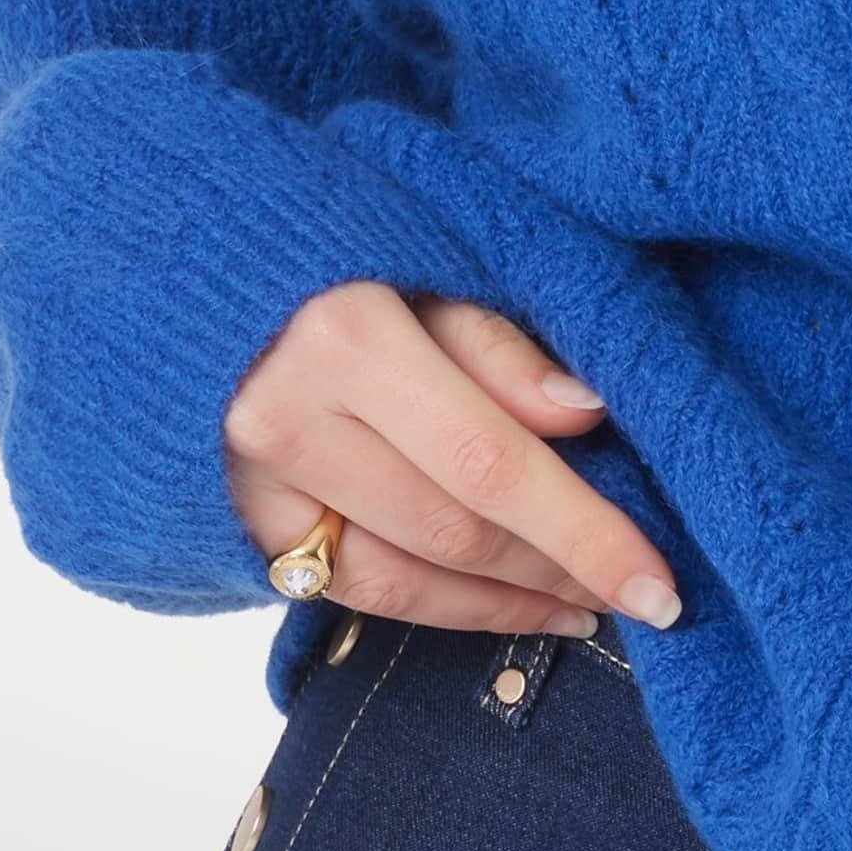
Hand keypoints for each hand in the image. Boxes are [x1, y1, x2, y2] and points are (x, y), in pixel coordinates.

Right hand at [223, 280, 682, 634]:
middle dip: (560, 566)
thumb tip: (587, 414)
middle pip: (453, 528)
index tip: (659, 583)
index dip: (582, 529)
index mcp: (341, 338)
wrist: (192, 262)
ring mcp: (254, 484)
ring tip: (588, 600)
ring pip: (408, 578)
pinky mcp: (241, 523)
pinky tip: (512, 602)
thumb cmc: (333, 243)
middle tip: (642, 589)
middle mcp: (286, 422)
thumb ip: (498, 342)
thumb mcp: (422, 256)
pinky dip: (445, 607)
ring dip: (511, 599)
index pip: (489, 461)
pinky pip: (357, 593)